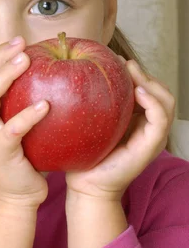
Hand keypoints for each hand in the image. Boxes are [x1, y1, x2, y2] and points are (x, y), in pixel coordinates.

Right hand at [0, 36, 49, 208]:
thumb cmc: (14, 161)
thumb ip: (10, 106)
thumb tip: (36, 76)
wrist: (8, 201)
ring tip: (27, 60)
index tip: (14, 42)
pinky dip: (27, 116)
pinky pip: (12, 130)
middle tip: (21, 44)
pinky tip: (45, 104)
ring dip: (6, 75)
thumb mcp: (4, 129)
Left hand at [65, 58, 175, 201]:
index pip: (147, 88)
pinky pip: (161, 118)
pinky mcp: (151, 145)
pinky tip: (137, 91)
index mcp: (136, 119)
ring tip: (131, 72)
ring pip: (166, 100)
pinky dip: (152, 101)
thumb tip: (80, 72)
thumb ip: (92, 102)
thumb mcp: (89, 122)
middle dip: (144, 73)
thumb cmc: (82, 155)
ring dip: (150, 82)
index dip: (136, 72)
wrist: (85, 186)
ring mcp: (153, 135)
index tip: (115, 61)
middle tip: (123, 64)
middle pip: (159, 90)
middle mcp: (148, 125)